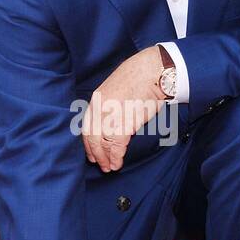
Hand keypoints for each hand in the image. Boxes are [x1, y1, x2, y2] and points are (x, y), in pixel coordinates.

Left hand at [82, 46, 166, 171]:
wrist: (152, 72)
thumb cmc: (139, 76)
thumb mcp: (115, 87)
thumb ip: (109, 103)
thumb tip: (112, 117)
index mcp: (96, 99)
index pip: (87, 125)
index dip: (88, 142)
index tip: (91, 152)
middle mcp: (99, 109)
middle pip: (91, 137)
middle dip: (95, 153)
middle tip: (99, 164)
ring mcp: (110, 117)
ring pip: (102, 144)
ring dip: (106, 159)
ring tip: (109, 168)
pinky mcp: (124, 124)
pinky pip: (116, 146)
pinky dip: (116, 157)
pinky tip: (117, 164)